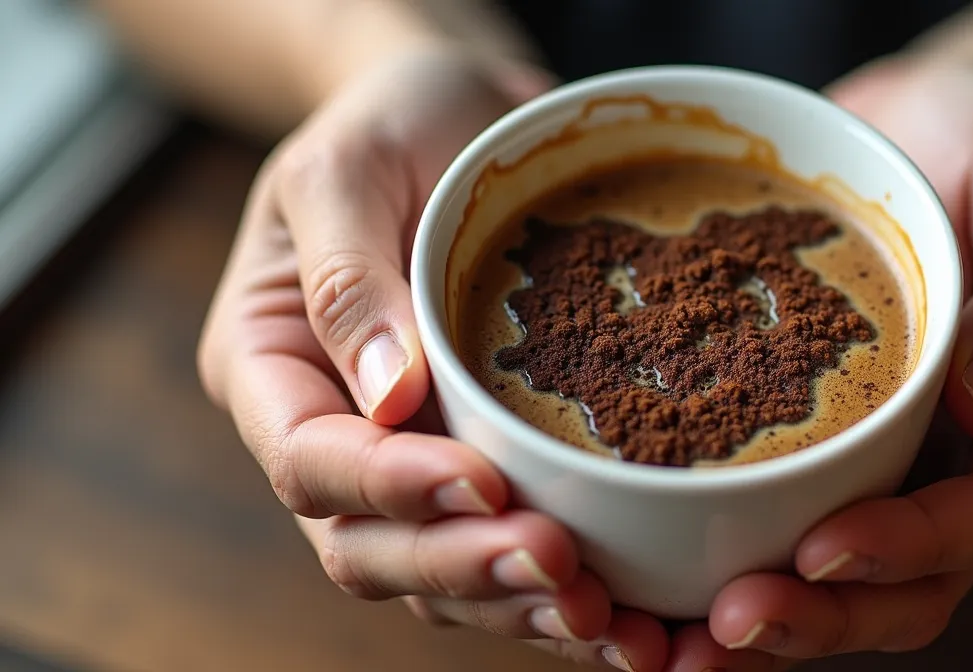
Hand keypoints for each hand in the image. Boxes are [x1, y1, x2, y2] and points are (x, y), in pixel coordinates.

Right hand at [196, 47, 671, 669]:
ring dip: (520, 608)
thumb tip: (389, 398)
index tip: (480, 481)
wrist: (458, 118)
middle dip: (464, 567)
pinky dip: (561, 594)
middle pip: (371, 546)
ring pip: (441, 577)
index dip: (388, 488)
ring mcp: (407, 461)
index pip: (308, 460)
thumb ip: (351, 279)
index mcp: (269, 365)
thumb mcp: (346, 168)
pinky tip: (633, 619)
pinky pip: (507, 552)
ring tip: (612, 624)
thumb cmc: (389, 124)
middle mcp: (334, 433)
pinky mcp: (485, 467)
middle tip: (560, 568)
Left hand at [693, 60, 972, 667]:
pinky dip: (734, 561)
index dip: (914, 549)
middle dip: (827, 615)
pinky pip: (790, 521)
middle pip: (918, 582)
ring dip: (774, 621)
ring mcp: (902, 465)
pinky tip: (661, 582)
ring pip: (850, 580)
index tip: (824, 550)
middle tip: (729, 625)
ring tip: (679, 640)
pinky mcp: (833, 446)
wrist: (927, 126)